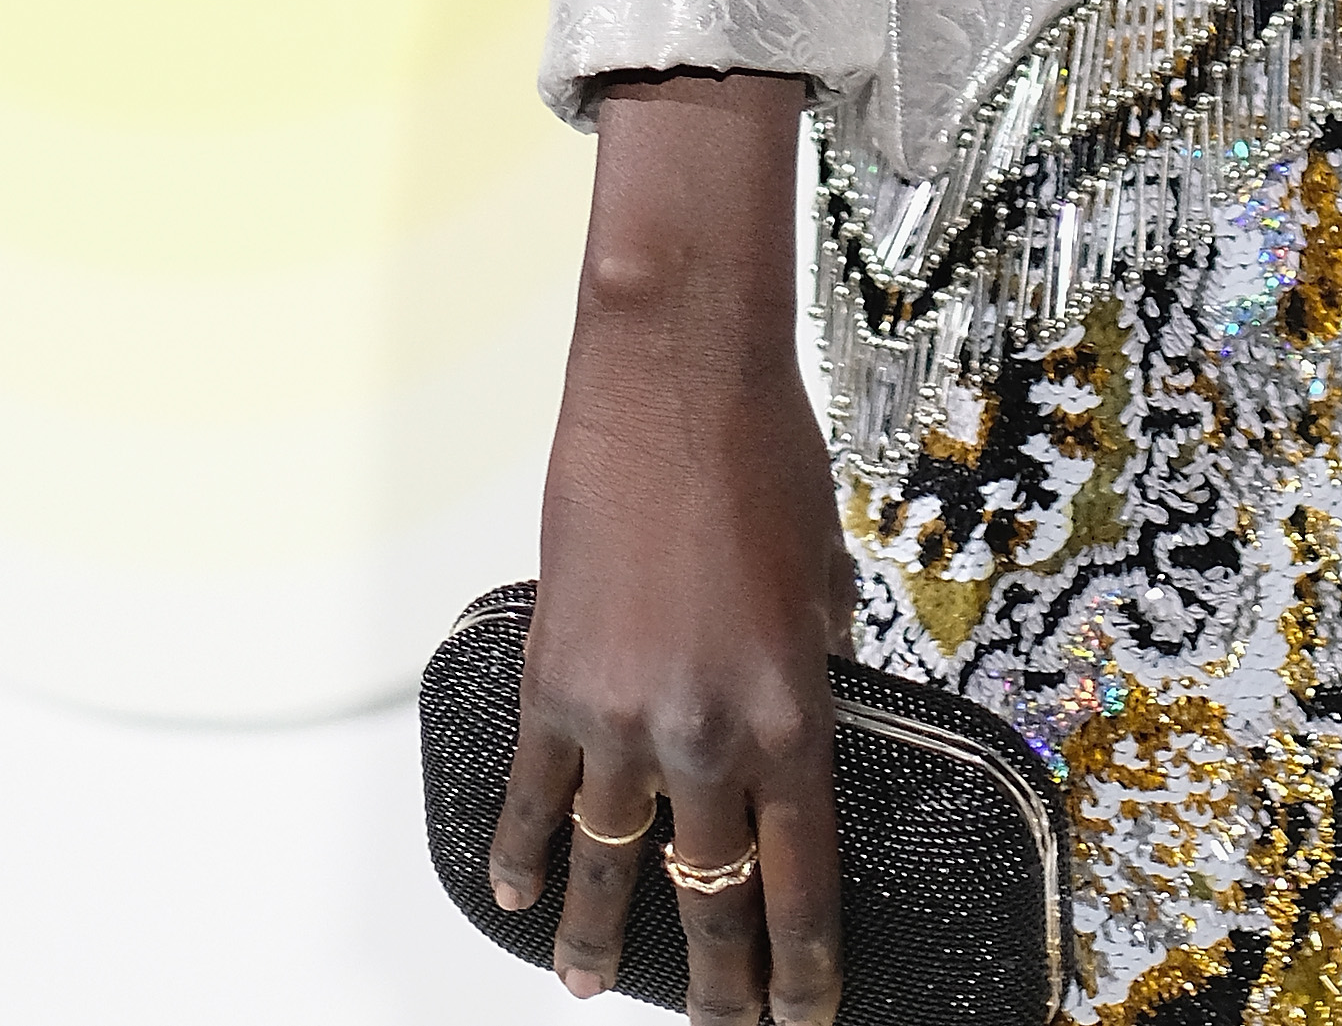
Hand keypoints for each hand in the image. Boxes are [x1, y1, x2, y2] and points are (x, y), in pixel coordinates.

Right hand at [491, 71, 853, 1022]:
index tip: (806, 1015)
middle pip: (712, 892)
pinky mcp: (553, 682)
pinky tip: (516, 892)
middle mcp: (707, 731)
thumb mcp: (825, 569)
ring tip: (589, 988)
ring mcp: (620, 715)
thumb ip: (813, 654)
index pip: (801, 873)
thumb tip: (806, 701)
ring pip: (608, 863)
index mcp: (792, 707)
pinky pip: (532, 793)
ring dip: (598, 935)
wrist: (675, 378)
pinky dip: (520, 851)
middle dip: (717, 981)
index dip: (804, 962)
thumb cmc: (766, 451)